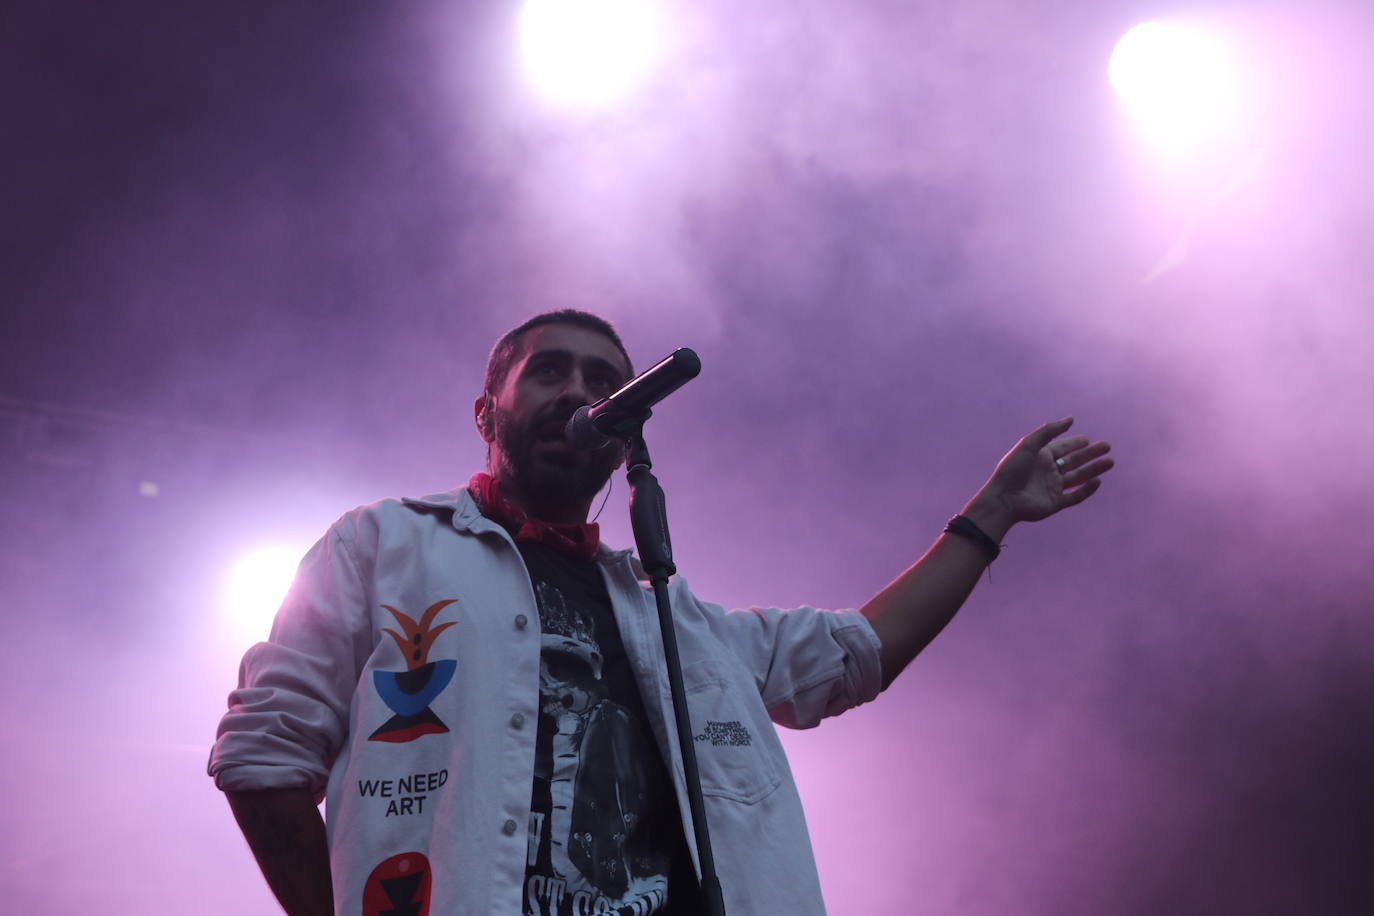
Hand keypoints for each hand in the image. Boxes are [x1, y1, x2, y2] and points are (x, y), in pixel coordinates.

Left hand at [967, 417, 1113, 531]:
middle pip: (1074, 461)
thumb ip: (1049, 431)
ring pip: (1078, 477)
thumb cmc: (1012, 470)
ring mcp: (1053, 487)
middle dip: (1091, 454)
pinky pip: (1075, 496)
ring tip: (1110, 461)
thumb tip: (1071, 419)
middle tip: (1107, 447)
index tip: (1088, 439)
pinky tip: (1097, 481)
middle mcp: (1048, 471)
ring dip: (1094, 469)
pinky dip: (1087, 490)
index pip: (1063, 448)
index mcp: (1041, 457)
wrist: (1003, 499)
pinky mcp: (1056, 503)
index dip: (1075, 443)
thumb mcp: (1029, 444)